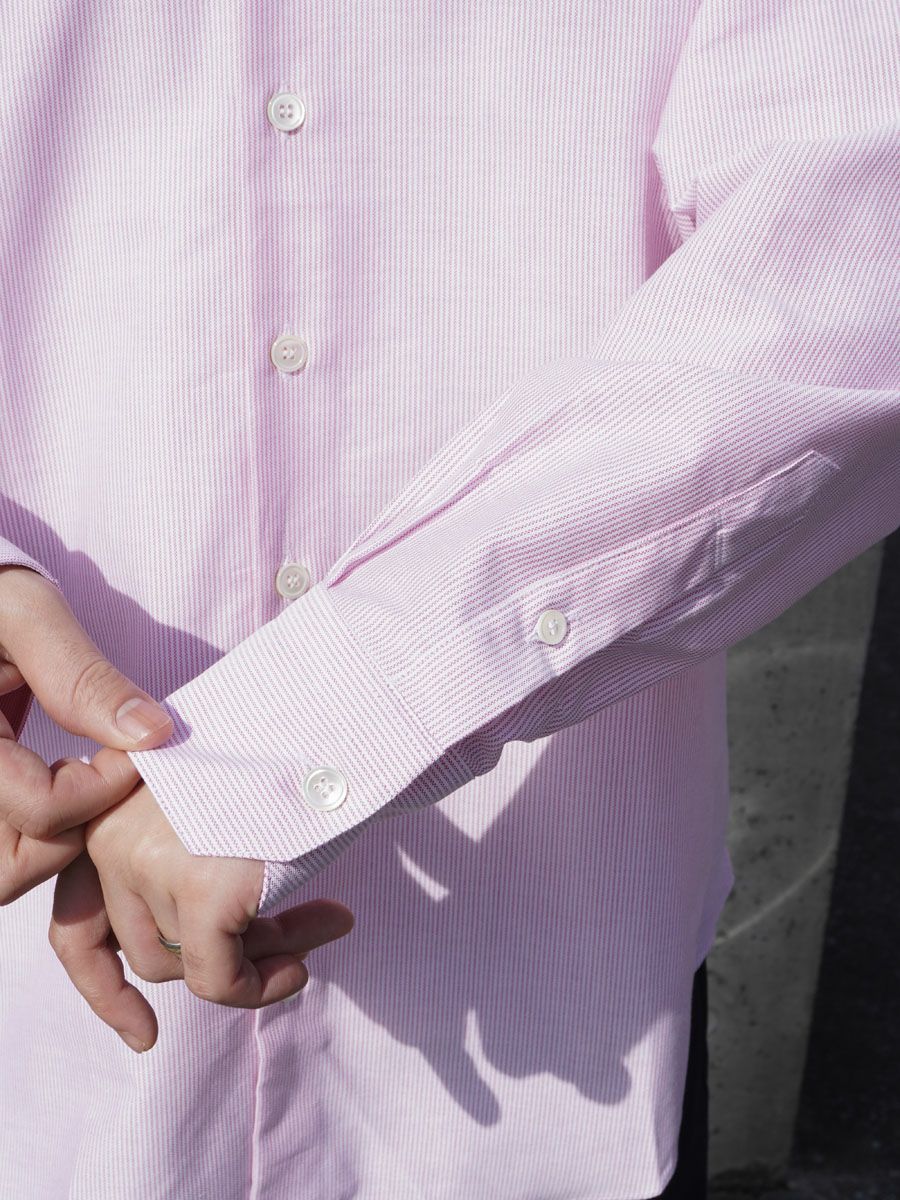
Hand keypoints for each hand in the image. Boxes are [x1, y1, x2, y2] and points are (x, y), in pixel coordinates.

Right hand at [0, 566, 174, 902]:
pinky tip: (52, 781)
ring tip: (72, 778)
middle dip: (69, 835)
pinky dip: (35, 833)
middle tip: (96, 774)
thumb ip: (81, 675)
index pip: (41, 813)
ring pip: (3, 872)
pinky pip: (2, 849)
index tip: (128, 745)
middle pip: (9, 871)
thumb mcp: (25, 614)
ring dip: (51, 840)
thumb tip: (155, 732)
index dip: (99, 787)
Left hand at [50, 767, 354, 1049]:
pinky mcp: (197, 889)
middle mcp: (107, 835)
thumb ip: (184, 873)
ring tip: (319, 924)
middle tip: (291, 950)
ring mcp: (146, 862)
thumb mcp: (212, 807)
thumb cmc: (284, 752)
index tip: (142, 1031)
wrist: (329, 720)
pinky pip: (218, 980)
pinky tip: (301, 965)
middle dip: (220, 959)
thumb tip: (214, 966)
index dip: (104, 987)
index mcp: (106, 809)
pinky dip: (261, 986)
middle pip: (145, 949)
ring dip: (259, 957)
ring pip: (187, 964)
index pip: (75, 924)